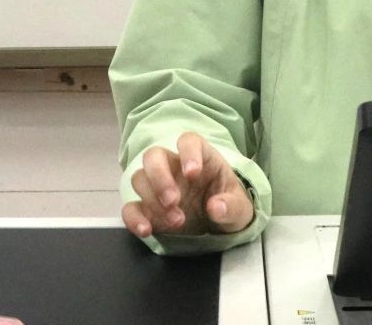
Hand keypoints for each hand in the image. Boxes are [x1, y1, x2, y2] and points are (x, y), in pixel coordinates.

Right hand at [122, 131, 254, 239]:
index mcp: (201, 158)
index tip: (193, 173)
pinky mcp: (147, 210)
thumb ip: (232, 206)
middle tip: (173, 201)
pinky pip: (130, 207)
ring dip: (153, 200)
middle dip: (159, 177)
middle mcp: (175, 167)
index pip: (188, 141)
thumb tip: (217, 207)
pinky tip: (146, 230)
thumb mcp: (241, 209)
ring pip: (140, 178)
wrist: (220, 228)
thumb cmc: (230, 207)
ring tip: (177, 221)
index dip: (187, 152)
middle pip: (154, 156)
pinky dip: (133, 218)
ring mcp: (158, 187)